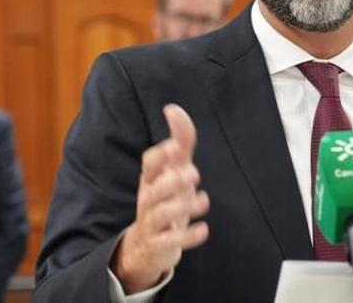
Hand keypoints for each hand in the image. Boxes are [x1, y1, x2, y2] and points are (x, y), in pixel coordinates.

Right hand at [111, 104, 210, 292]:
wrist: (148, 245)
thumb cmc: (165, 199)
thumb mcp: (173, 171)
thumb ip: (179, 142)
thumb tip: (173, 109)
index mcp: (152, 178)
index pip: (149, 163)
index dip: (161, 155)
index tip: (175, 147)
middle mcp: (149, 199)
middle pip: (154, 189)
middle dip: (172, 181)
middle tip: (194, 174)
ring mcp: (153, 222)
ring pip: (161, 214)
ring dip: (183, 206)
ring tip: (204, 201)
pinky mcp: (160, 244)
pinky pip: (171, 241)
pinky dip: (188, 236)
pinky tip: (204, 229)